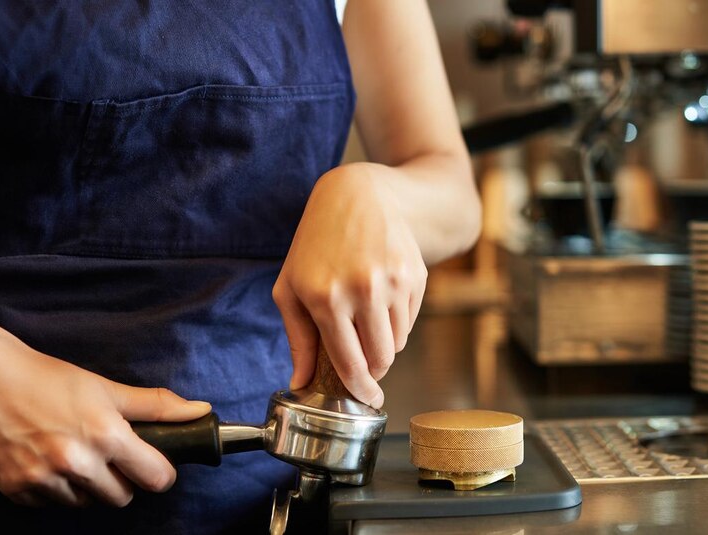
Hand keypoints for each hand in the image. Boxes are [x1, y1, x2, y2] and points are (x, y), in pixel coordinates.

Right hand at [0, 333, 211, 507]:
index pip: (156, 478)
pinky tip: (43, 459)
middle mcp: (75, 462)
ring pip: (85, 503)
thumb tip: (201, 411)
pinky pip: (50, 504)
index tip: (149, 462)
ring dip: (84, 486)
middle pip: (121, 497)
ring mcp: (43, 479)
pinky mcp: (16, 489)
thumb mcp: (104, 387)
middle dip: (119, 479)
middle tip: (104, 453)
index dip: (157, 471)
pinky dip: (52, 488)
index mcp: (105, 435)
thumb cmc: (45, 378)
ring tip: (69, 452)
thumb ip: (155, 405)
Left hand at [273, 164, 427, 407]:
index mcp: (325, 298)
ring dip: (385, 344)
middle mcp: (362, 291)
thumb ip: (297, 338)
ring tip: (368, 322)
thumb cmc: (316, 244)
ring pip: (399, 342)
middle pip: (381, 359)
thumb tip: (301, 382)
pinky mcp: (416, 274)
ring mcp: (393, 281)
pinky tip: (382, 300)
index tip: (367, 400)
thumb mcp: (291, 287)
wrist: (359, 195)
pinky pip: (411, 319)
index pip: (350, 364)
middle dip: (374, 370)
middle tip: (365, 364)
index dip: (360, 391)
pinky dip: (398, 322)